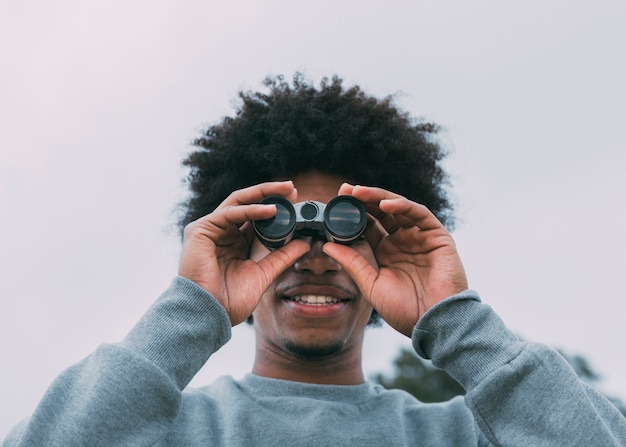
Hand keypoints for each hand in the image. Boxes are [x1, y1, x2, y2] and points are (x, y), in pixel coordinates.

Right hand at [178, 181, 309, 325]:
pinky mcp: (200, 230)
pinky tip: (271, 210)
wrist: (208, 314)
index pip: (255, 218)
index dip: (275, 208)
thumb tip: (305, 243)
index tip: (296, 202)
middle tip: (293, 189)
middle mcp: (221, 233)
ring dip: (263, 194)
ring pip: (238, 202)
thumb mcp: (263, 274)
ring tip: (286, 192)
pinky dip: (251, 210)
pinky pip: (229, 213)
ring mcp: (209, 229)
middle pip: (247, 204)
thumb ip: (281, 257)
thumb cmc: (229, 301)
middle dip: (270, 193)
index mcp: (234, 243)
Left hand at [323, 184, 467, 336]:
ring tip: (358, 192)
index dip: (353, 213)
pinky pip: (419, 214)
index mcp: (387, 252)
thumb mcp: (371, 285)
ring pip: (398, 208)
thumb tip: (327, 245)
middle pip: (381, 213)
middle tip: (344, 191)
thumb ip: (352, 263)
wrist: (434, 323)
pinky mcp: (437, 236)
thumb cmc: (404, 310)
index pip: (369, 225)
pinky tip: (385, 204)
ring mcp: (420, 237)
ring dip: (378, 197)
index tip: (335, 203)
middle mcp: (403, 241)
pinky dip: (402, 205)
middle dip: (363, 200)